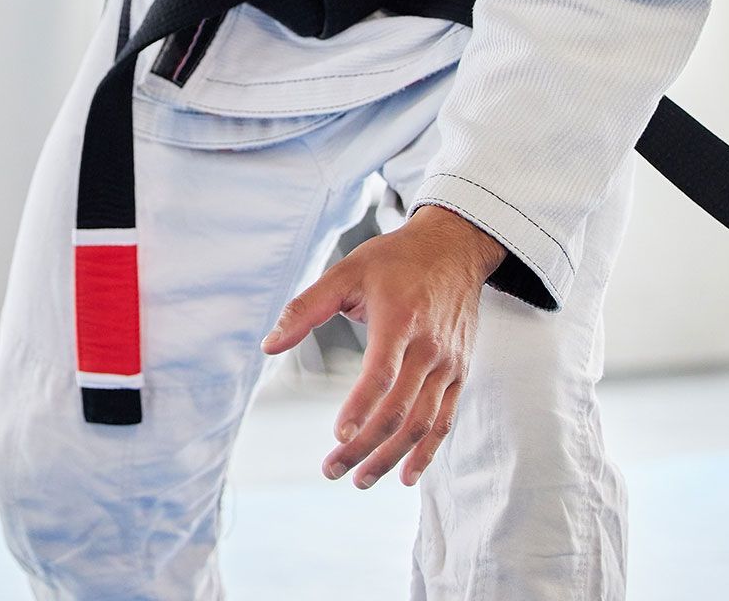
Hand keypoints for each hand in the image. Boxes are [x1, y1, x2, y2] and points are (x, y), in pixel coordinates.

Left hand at [260, 205, 507, 488]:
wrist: (453, 248)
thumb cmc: (393, 259)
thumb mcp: (345, 271)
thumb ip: (306, 308)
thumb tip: (269, 345)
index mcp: (399, 320)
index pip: (382, 372)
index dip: (361, 406)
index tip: (338, 436)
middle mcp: (428, 347)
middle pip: (399, 409)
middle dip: (365, 446)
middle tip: (332, 470)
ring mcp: (448, 364)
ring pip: (422, 423)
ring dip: (392, 457)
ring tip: (360, 480)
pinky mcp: (459, 373)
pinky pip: (444, 420)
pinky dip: (427, 452)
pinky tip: (407, 476)